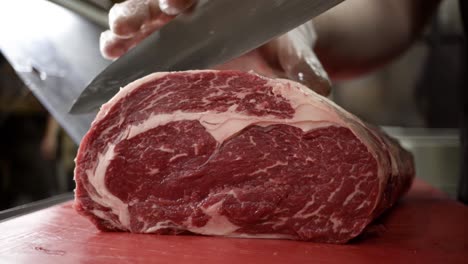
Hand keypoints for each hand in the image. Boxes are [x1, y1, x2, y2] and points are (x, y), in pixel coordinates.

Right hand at [101, 0, 329, 95]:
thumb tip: (319, 88)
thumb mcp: (292, 51)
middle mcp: (196, 13)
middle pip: (160, 2)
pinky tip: (113, 52)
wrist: (273, 50)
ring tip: (115, 39)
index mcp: (223, 5)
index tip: (176, 6)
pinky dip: (124, 45)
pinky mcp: (167, 44)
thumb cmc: (279, 44)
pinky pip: (140, 40)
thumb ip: (301, 65)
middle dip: (145, 10)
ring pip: (142, 15)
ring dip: (126, 24)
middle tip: (136, 22)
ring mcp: (177, 27)